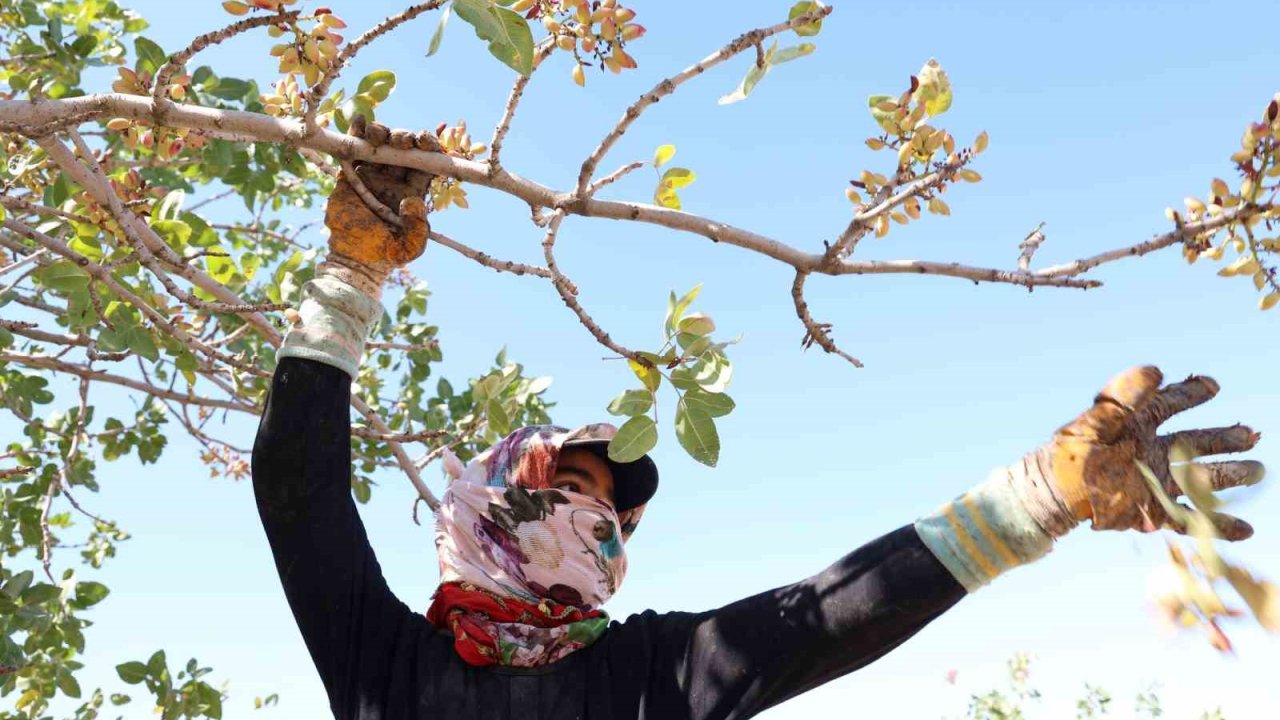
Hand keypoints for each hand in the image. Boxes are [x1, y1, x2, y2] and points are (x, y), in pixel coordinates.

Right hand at [324, 114, 438, 273]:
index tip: (427, 141)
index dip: (430, 146)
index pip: (426, 162)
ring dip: (382, 131)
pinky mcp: (349, 170)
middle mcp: (394, 177)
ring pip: (381, 141)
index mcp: (413, 190)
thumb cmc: (384, 254)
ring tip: (378, 136)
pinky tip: (360, 121)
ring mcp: (372, 172)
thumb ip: (417, 228)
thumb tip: (412, 201)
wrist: (352, 258)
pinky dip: (357, 129)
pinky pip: (354, 144)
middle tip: (402, 141)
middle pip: (404, 147)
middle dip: (405, 136)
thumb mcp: (409, 247)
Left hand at [1044, 366, 1262, 539]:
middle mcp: (1152, 452)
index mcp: (1137, 426)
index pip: (1171, 405)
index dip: (1191, 394)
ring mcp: (1156, 482)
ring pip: (1202, 478)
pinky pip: (1192, 519)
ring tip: (1258, 470)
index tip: (1212, 386)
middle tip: (1252, 434)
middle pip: (1196, 443)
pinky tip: (1246, 529)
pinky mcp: (1154, 511)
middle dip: (1225, 438)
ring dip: (1231, 474)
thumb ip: (1127, 396)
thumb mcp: (1098, 419)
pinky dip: (1218, 525)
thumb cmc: (1071, 452)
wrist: (1056, 493)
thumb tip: (1158, 369)